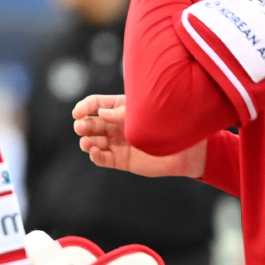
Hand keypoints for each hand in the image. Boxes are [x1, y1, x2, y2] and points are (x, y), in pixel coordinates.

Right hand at [72, 95, 206, 177]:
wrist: (187, 149)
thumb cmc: (169, 124)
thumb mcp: (144, 112)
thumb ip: (122, 112)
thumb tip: (101, 113)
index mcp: (121, 108)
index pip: (96, 104)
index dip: (84, 107)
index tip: (78, 112)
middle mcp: (116, 125)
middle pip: (91, 122)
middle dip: (83, 124)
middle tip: (81, 128)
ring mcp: (118, 143)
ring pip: (93, 141)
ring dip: (86, 141)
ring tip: (87, 143)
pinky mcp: (121, 160)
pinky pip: (103, 158)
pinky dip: (96, 156)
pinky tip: (95, 152)